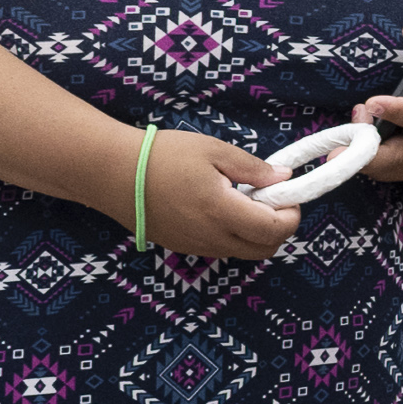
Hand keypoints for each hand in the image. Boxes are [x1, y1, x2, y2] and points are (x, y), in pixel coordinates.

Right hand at [141, 130, 301, 260]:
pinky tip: (218, 207)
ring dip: (255, 232)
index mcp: (222, 212)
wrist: (111, 174)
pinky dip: (232, 234)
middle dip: (278, 227)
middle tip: (269, 197)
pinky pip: (220, 249)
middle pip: (265, 250)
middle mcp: (211, 238)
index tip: (286, 192)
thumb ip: (253, 169)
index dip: (291, 214)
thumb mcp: (214, 151)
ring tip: (241, 198)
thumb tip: (283, 178)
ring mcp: (195, 247)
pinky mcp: (182, 247)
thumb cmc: (162, 156)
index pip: (275, 230)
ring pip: (243, 252)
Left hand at [356, 24, 402, 180]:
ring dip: (363, 156)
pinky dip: (369, 162)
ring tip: (353, 127)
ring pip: (389, 170)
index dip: (396, 111)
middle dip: (367, 153)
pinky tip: (359, 139)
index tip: (371, 103)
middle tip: (340, 144)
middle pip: (399, 158)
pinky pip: (388, 173)